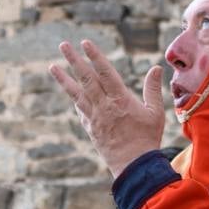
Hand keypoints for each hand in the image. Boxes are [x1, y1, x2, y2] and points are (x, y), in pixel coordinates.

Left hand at [48, 40, 164, 178]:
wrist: (134, 166)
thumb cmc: (147, 139)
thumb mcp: (156, 112)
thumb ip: (153, 89)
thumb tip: (156, 68)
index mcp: (121, 100)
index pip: (105, 72)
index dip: (95, 56)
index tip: (85, 43)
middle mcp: (104, 106)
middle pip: (86, 78)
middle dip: (74, 60)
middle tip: (64, 45)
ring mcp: (94, 117)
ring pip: (76, 93)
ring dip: (63, 78)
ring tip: (52, 66)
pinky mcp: (90, 128)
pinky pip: (79, 109)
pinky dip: (75, 98)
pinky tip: (70, 89)